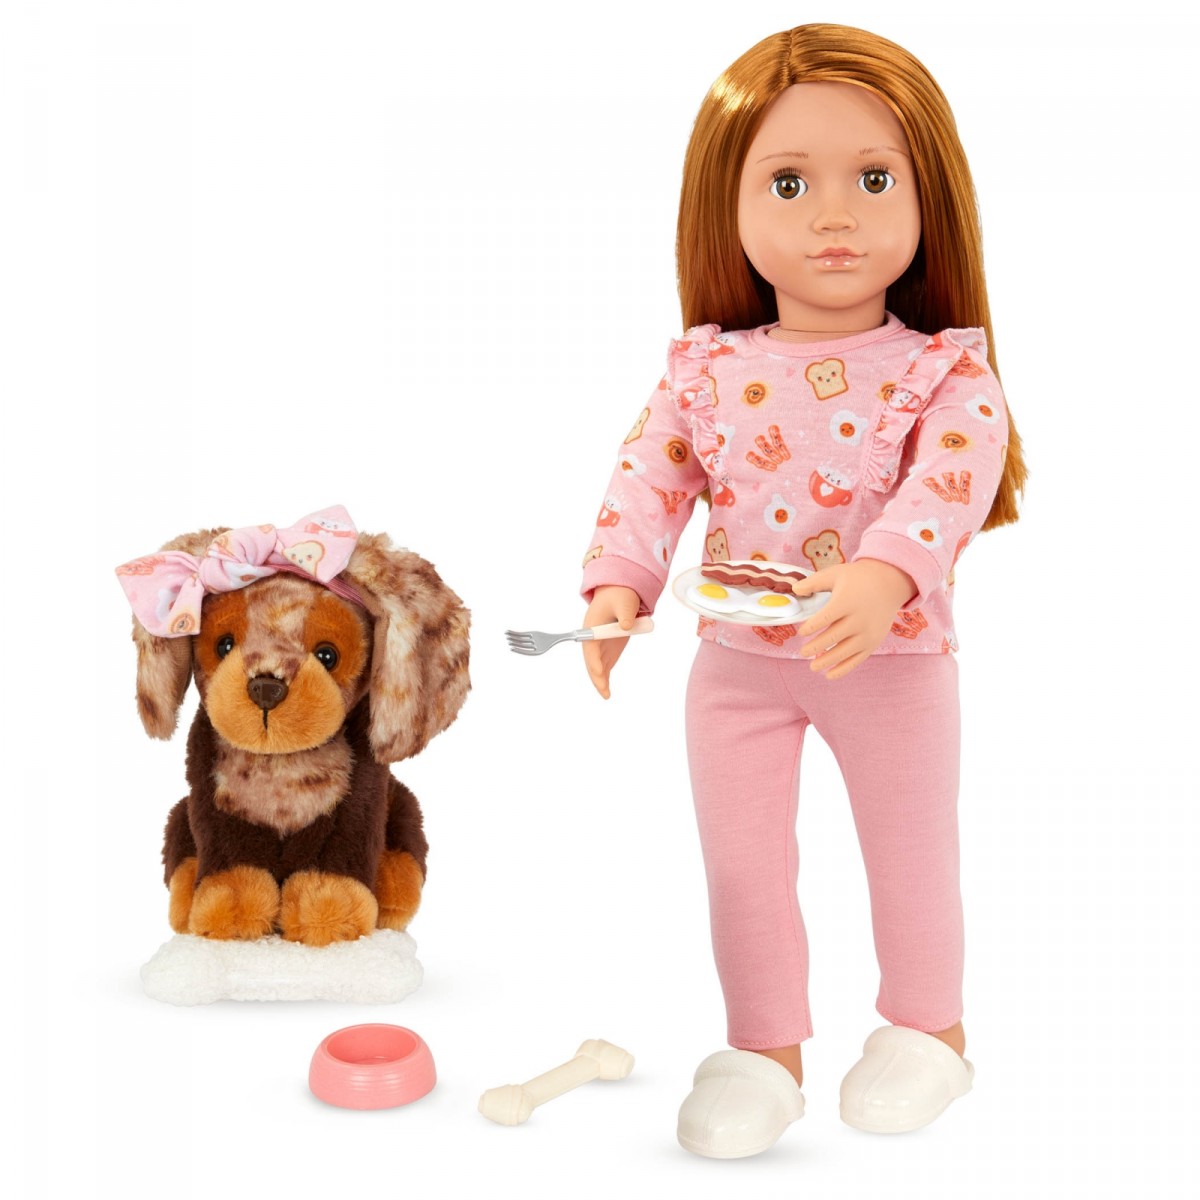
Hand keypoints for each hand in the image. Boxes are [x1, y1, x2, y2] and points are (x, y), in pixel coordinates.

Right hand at [582, 586, 640, 698]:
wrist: (618, 594)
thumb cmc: (619, 597)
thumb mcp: (624, 603)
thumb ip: (625, 614)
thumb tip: (626, 625)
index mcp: (591, 627)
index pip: (590, 647)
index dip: (593, 660)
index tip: (599, 671)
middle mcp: (593, 639)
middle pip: (591, 660)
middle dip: (597, 676)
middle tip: (604, 690)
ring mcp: (600, 645)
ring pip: (597, 667)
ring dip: (601, 680)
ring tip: (606, 695)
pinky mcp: (608, 649)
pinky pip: (605, 666)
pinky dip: (606, 678)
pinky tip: (608, 691)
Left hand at [791, 559, 915, 679]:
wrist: (889, 583)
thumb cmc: (858, 578)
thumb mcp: (836, 574)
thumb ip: (814, 583)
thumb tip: (794, 589)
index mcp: (847, 601)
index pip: (826, 617)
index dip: (812, 627)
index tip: (801, 632)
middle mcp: (859, 619)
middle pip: (833, 637)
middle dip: (815, 647)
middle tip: (802, 652)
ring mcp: (868, 633)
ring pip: (844, 652)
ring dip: (826, 661)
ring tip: (812, 666)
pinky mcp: (873, 642)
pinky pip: (857, 659)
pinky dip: (843, 669)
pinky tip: (829, 675)